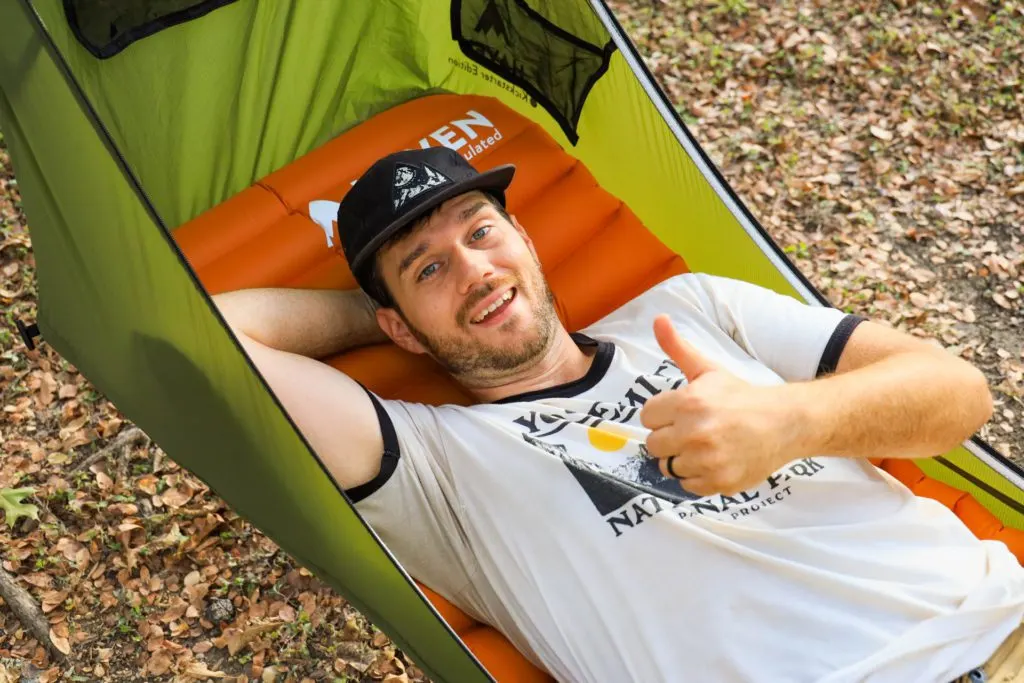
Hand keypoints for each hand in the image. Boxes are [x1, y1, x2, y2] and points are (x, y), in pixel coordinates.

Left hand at [639, 315, 798, 496]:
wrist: (784, 423)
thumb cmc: (741, 397)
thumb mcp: (708, 370)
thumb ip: (678, 348)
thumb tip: (658, 319)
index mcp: (688, 403)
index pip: (646, 417)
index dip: (662, 416)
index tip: (680, 414)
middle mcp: (694, 432)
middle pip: (653, 445)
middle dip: (669, 438)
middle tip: (692, 431)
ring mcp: (706, 460)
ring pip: (668, 467)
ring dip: (682, 459)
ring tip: (704, 446)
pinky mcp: (718, 482)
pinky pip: (687, 485)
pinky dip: (698, 476)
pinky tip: (714, 460)